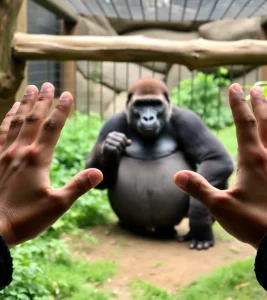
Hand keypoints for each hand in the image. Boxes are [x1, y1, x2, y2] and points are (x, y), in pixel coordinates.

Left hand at [0, 83, 102, 246]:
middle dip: (42, 100)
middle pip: (33, 119)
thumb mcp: (58, 204)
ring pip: (15, 122)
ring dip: (24, 104)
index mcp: (37, 159)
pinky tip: (8, 112)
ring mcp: (4, 154)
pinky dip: (6, 119)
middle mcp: (20, 151)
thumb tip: (99, 173)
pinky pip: (0, 133)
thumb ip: (78, 186)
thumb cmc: (25, 218)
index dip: (61, 109)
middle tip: (47, 84)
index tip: (67, 94)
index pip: (53, 127)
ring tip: (29, 89)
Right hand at [102, 131, 130, 159]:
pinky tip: (117, 153)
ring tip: (120, 151)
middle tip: (123, 150)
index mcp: (113, 133)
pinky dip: (118, 152)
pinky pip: (115, 149)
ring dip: (121, 149)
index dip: (125, 142)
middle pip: (121, 140)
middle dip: (123, 146)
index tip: (125, 146)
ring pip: (118, 144)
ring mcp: (107, 140)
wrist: (108, 156)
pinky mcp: (106, 146)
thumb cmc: (116, 149)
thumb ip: (126, 143)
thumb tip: (130, 142)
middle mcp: (109, 135)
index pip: (123, 136)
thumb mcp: (122, 145)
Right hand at [174, 83, 266, 248]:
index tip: (234, 87)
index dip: (238, 103)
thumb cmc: (252, 222)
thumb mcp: (219, 207)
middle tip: (255, 87)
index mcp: (252, 159)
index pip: (244, 123)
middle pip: (266, 120)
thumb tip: (176, 176)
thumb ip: (198, 188)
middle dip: (259, 102)